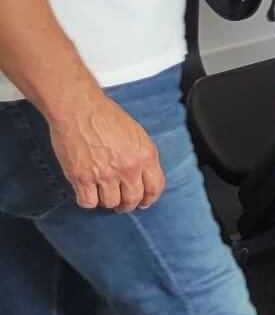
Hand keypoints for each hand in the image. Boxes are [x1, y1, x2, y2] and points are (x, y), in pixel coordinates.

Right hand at [47, 91, 164, 211]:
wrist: (79, 109)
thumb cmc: (106, 117)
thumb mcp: (137, 135)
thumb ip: (142, 157)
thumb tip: (143, 177)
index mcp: (145, 155)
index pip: (155, 188)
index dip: (149, 199)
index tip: (144, 202)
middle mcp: (128, 168)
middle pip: (132, 199)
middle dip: (128, 205)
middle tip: (122, 204)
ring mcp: (104, 174)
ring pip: (110, 203)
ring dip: (107, 202)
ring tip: (103, 194)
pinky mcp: (81, 178)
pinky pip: (88, 202)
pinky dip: (88, 200)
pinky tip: (88, 192)